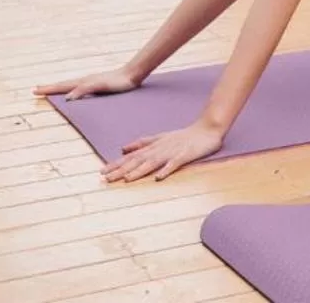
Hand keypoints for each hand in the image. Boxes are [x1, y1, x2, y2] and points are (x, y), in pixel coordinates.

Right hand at [34, 67, 140, 100]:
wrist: (132, 74)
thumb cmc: (118, 82)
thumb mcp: (100, 86)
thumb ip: (84, 90)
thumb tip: (68, 98)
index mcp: (83, 82)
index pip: (62, 86)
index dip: (49, 89)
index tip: (35, 90)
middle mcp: (85, 80)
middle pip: (63, 84)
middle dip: (50, 88)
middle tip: (36, 89)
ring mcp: (91, 82)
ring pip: (70, 85)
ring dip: (59, 88)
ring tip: (50, 90)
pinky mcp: (97, 85)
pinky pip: (79, 88)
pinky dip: (70, 90)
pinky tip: (73, 93)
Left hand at [100, 121, 224, 182]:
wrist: (208, 128)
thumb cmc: (184, 136)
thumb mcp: (160, 137)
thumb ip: (142, 142)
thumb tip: (123, 148)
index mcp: (153, 145)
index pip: (132, 156)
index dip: (117, 164)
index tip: (102, 172)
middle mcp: (160, 148)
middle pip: (138, 160)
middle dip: (122, 169)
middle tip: (106, 178)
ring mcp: (172, 152)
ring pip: (153, 162)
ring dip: (139, 171)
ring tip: (127, 179)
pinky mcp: (185, 155)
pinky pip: (175, 163)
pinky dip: (166, 169)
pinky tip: (159, 177)